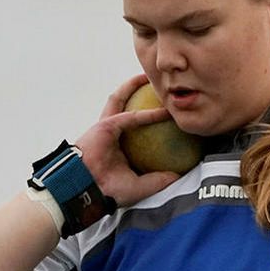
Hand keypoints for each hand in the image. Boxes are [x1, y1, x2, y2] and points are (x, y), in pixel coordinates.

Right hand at [74, 74, 181, 205]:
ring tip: (150, 78)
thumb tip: (180, 175)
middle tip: (154, 86)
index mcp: (118, 145)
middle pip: (124, 105)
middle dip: (135, 91)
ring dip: (132, 86)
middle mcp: (111, 133)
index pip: (133, 127)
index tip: (167, 113)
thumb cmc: (110, 192)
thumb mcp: (140, 186)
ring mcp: (106, 127)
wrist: (89, 192)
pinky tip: (163, 111)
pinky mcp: (105, 127)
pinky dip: (147, 114)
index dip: (146, 117)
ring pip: (120, 100)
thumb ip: (159, 179)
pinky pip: (130, 117)